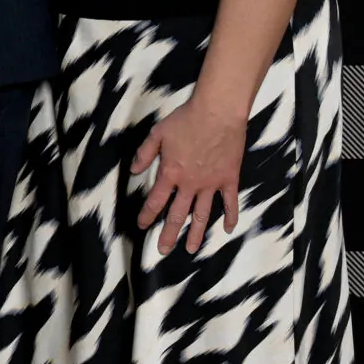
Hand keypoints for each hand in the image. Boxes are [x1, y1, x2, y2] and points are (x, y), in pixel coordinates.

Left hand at [131, 97, 247, 254]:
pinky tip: (227, 229)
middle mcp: (190, 184)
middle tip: (163, 250)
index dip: (147, 215)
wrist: (217, 113)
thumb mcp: (157, 134)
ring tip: (190, 249)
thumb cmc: (185, 120)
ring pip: (203, 214)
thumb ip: (145, 154)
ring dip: (196, 233)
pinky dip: (230, 217)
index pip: (156, 200)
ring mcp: (211, 184)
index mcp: (170, 173)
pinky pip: (230, 203)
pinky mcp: (229, 180)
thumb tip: (133, 171)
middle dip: (169, 234)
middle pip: (178, 215)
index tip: (142, 226)